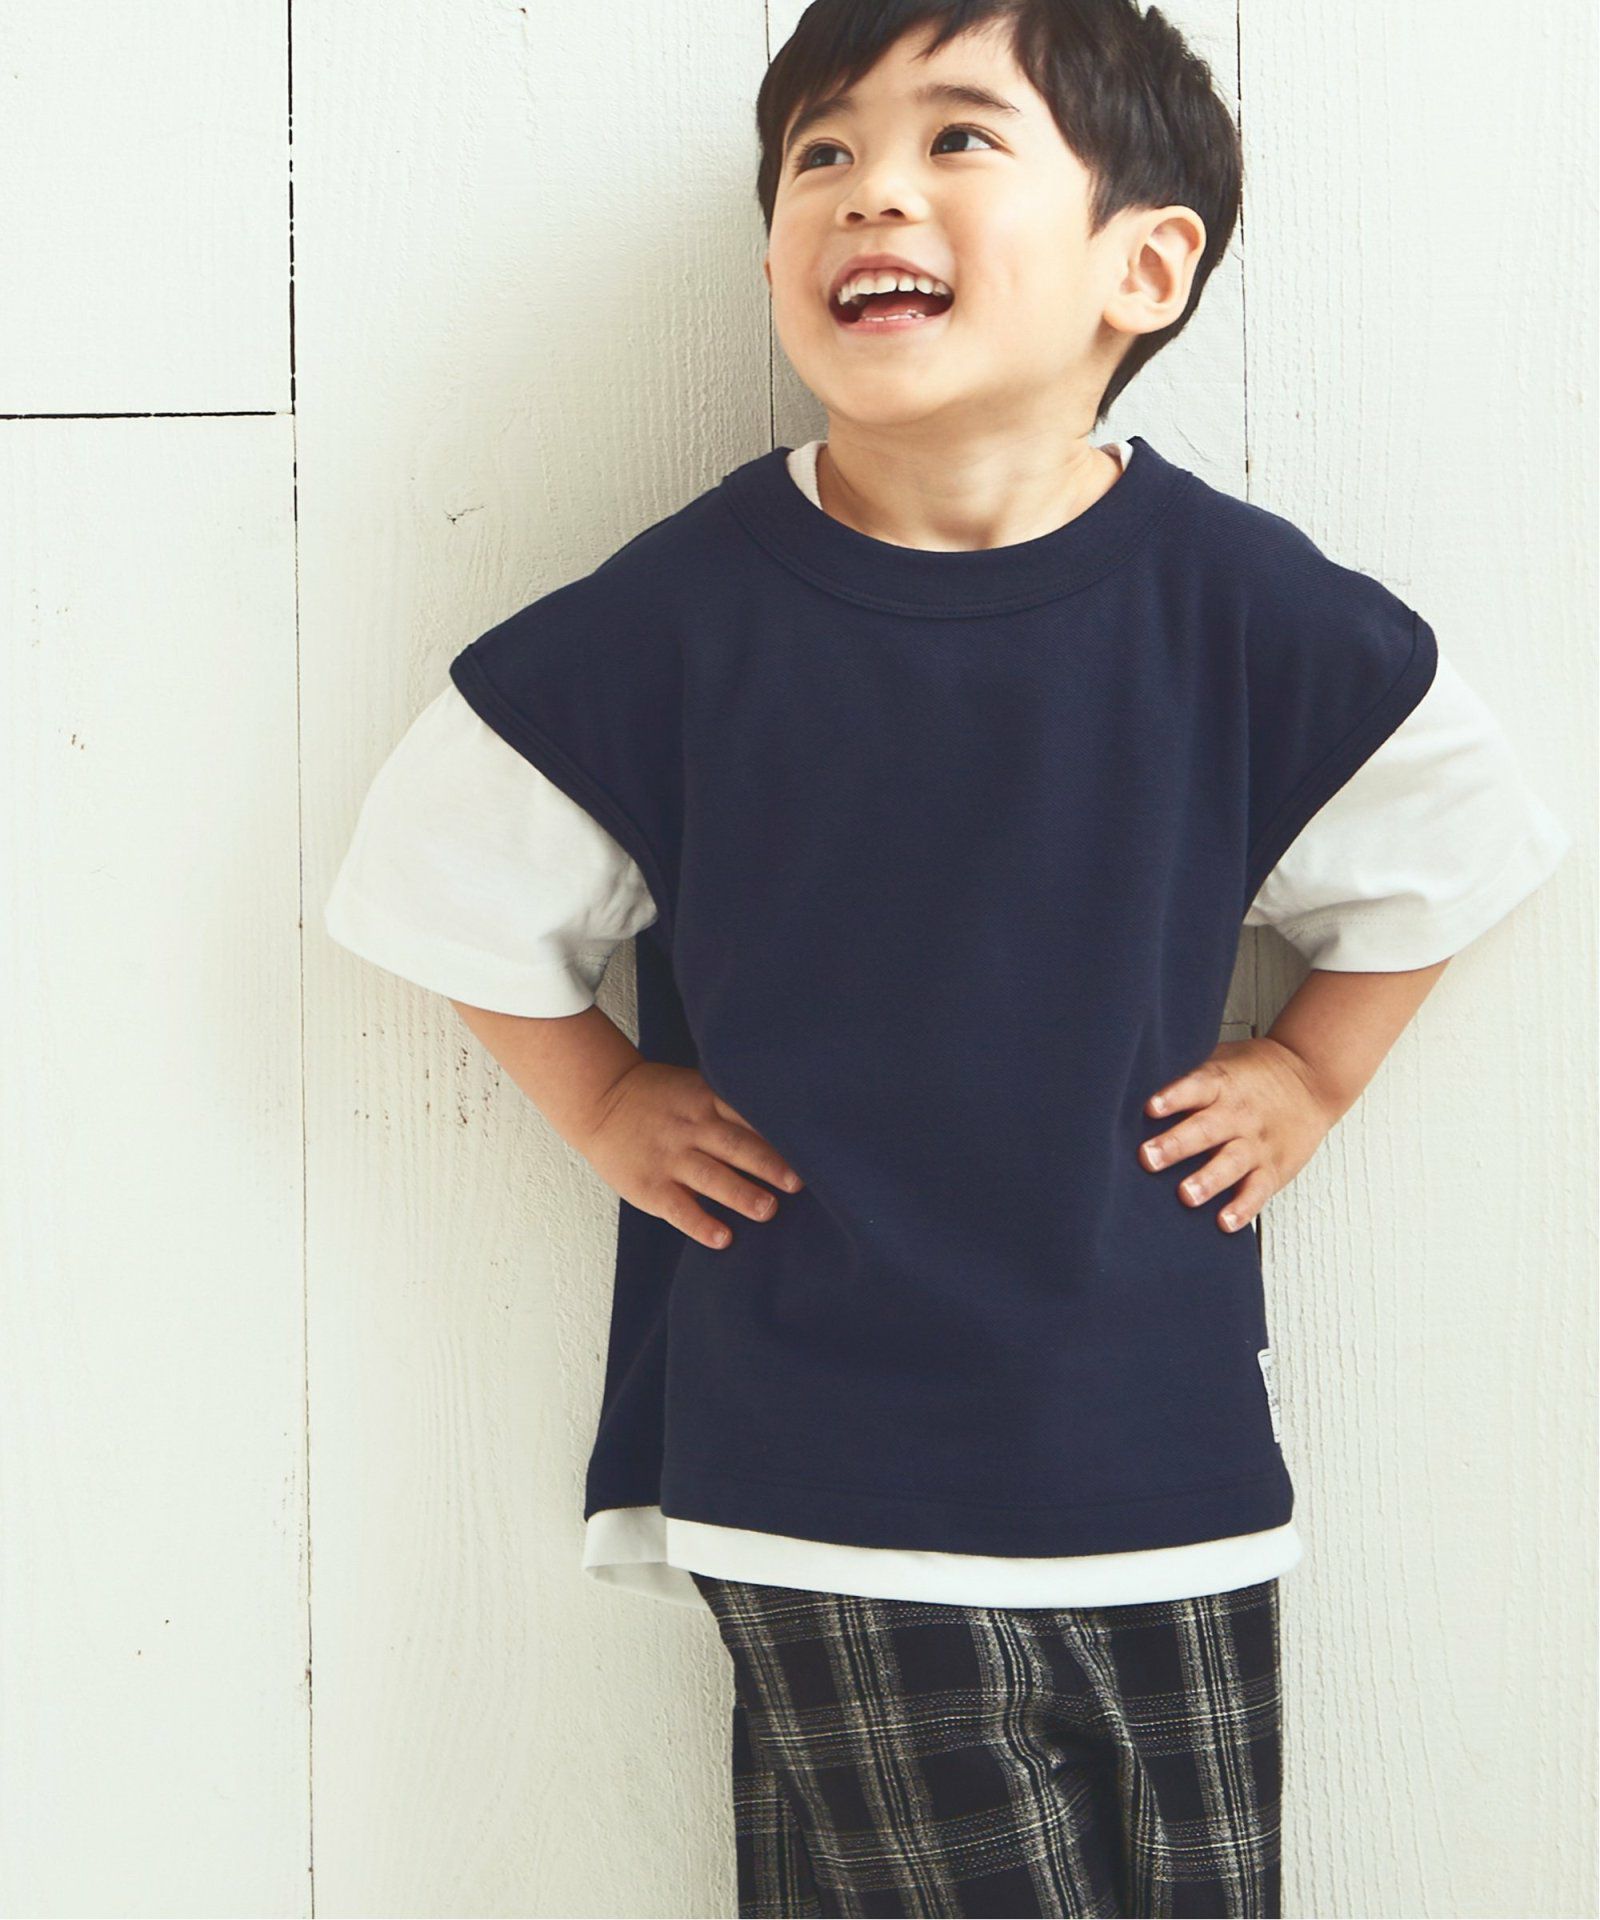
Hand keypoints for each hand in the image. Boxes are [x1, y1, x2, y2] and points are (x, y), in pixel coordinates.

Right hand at [579, 1061, 804, 1251]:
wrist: (601, 1101)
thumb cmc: (660, 1099)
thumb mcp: (695, 1088)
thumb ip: (731, 1107)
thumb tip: (784, 1132)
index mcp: (706, 1101)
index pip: (749, 1117)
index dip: (778, 1134)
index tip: (809, 1150)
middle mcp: (691, 1128)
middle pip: (736, 1146)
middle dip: (769, 1165)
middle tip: (797, 1183)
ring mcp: (670, 1157)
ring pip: (712, 1177)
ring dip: (742, 1194)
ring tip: (768, 1210)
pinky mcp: (650, 1185)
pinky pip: (680, 1208)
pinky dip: (702, 1224)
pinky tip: (724, 1238)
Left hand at [1139, 1037, 1338, 1231]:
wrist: (1312, 1077)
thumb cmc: (1253, 1072)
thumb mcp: (1221, 1061)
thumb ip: (1187, 1077)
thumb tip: (1133, 1083)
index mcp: (1222, 1083)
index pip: (1196, 1087)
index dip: (1173, 1097)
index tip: (1150, 1107)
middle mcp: (1238, 1114)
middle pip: (1206, 1129)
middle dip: (1176, 1145)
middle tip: (1148, 1158)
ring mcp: (1257, 1142)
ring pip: (1231, 1163)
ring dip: (1208, 1180)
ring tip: (1186, 1195)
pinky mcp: (1274, 1167)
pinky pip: (1257, 1190)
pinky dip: (1243, 1208)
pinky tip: (1224, 1222)